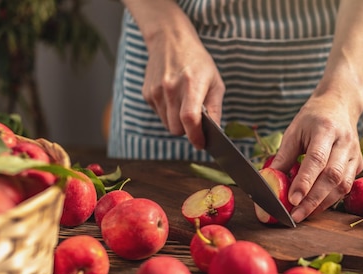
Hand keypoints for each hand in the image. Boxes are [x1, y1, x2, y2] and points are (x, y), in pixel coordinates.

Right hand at [141, 31, 224, 148]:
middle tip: (196, 121)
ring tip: (184, 105)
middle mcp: (170, 88)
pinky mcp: (147, 94)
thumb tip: (215, 133)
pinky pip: (159, 115)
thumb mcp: (215, 82)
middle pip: (177, 128)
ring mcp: (156, 91)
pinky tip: (173, 98)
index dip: (196, 136)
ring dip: (177, 123)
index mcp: (191, 84)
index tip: (201, 144)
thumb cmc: (198, 63)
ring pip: (167, 125)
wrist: (170, 41)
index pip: (190, 118)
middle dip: (188, 131)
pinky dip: (168, 114)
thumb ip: (215, 109)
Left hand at [269, 96, 362, 222]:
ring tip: (303, 214)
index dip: (304, 182)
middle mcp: (345, 142)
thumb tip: (269, 182)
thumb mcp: (293, 132)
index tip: (292, 200)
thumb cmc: (312, 119)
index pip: (316, 159)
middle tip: (296, 215)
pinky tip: (316, 206)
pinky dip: (330, 200)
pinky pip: (346, 187)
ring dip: (322, 204)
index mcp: (326, 129)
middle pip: (332, 176)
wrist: (339, 107)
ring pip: (342, 185)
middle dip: (313, 200)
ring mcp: (354, 154)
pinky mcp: (357, 164)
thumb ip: (284, 157)